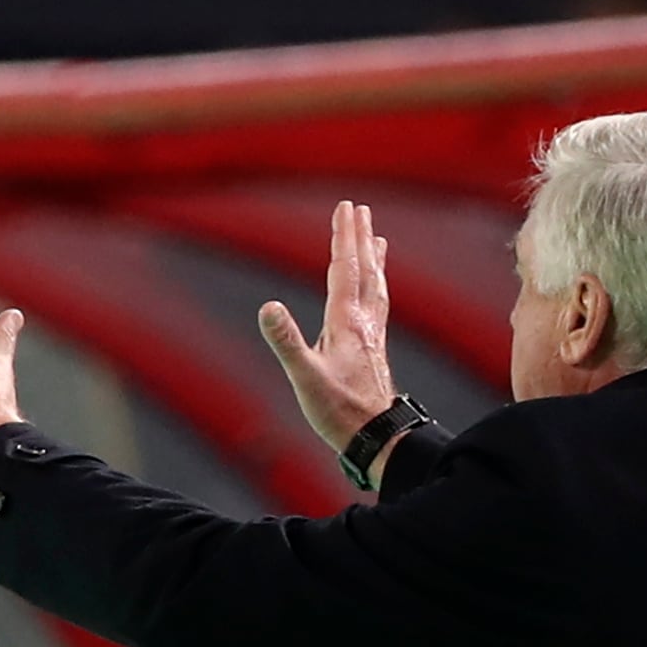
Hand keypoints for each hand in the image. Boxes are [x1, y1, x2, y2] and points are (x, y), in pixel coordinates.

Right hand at [259, 200, 398, 476]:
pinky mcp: (374, 350)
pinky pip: (377, 306)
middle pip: (363, 271)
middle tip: (360, 210)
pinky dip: (376, 287)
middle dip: (359, 238)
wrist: (377, 436)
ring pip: (374, 287)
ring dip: (373, 259)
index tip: (345, 209)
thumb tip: (268, 307)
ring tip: (378, 239)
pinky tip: (374, 291)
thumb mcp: (305, 378)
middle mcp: (363, 323)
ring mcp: (372, 336)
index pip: (344, 270)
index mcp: (346, 323)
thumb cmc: (339, 411)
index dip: (343, 238)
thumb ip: (287, 341)